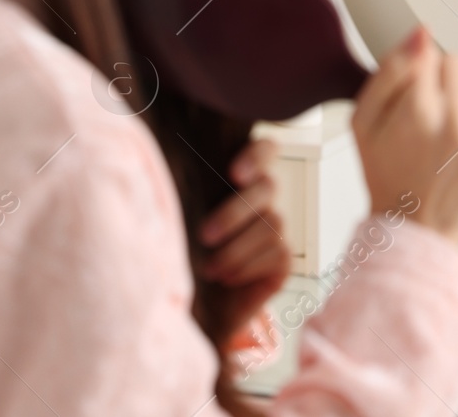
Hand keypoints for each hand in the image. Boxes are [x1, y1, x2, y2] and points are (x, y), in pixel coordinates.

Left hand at [197, 138, 289, 350]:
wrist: (200, 308)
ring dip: (236, 248)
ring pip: (271, 223)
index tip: (234, 174)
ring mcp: (277, 229)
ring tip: (208, 268)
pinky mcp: (285, 258)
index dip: (257, 155)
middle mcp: (263, 201)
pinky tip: (227, 278)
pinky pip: (278, 251)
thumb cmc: (186, 255)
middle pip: (267, 187)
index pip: (266, 150)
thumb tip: (172, 175)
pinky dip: (248, 265)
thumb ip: (188, 197)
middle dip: (234, 213)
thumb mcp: (182, 224)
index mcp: (239, 181)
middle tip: (204, 235)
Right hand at [352, 27, 457, 243]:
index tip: (412, 92)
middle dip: (441, 76)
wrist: (416, 224)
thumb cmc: (386, 175)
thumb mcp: (363, 121)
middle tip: (429, 106)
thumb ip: (390, 71)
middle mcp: (456, 122)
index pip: (428, 53)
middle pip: (456, 60)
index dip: (416, 70)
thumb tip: (420, 35)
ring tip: (451, 112)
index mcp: (418, 112)